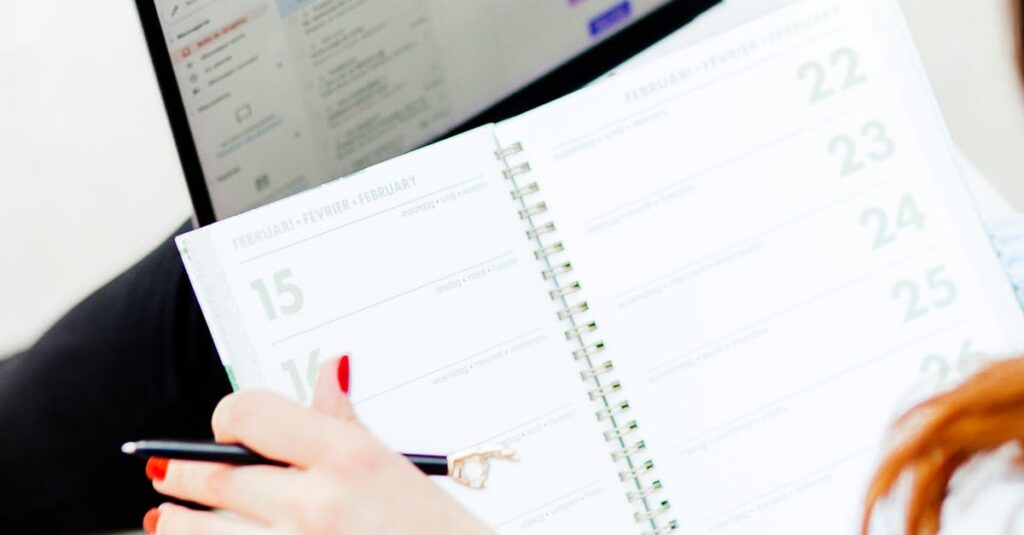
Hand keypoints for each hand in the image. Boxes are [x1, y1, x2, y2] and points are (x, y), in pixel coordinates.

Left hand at [145, 356, 492, 534]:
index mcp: (350, 458)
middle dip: (181, 471)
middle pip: (214, 473)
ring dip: (175, 522)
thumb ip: (348, 425)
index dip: (228, 417)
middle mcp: (317, 505)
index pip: (250, 413)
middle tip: (163, 471)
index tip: (226, 428)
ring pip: (194, 530)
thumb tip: (329, 369)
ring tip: (168, 518)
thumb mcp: (401, 473)